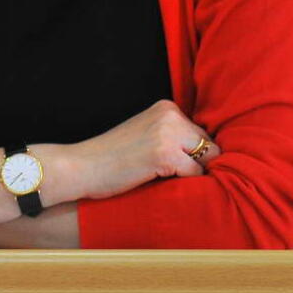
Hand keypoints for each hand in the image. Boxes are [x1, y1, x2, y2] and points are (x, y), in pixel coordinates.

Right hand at [66, 100, 220, 202]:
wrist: (81, 166)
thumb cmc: (112, 158)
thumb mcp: (146, 135)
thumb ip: (172, 136)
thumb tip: (211, 154)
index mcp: (166, 107)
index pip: (201, 133)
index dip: (194, 155)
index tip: (180, 168)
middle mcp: (170, 114)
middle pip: (209, 145)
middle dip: (198, 164)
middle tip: (174, 177)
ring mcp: (168, 133)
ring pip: (206, 159)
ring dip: (192, 175)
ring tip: (166, 180)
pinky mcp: (165, 154)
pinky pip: (194, 174)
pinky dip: (184, 185)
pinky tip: (160, 183)